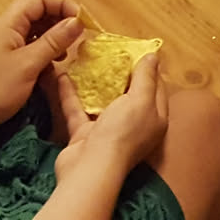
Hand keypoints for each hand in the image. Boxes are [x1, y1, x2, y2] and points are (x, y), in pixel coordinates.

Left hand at [0, 0, 83, 143]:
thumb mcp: (29, 65)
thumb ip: (54, 41)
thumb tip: (78, 22)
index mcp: (9, 23)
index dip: (63, 4)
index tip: (81, 22)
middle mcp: (8, 28)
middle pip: (39, 10)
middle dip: (61, 19)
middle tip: (78, 36)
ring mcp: (8, 44)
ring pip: (38, 28)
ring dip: (56, 36)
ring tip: (67, 52)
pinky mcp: (10, 60)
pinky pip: (33, 45)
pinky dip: (47, 51)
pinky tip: (54, 65)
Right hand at [53, 50, 169, 186]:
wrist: (90, 169)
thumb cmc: (121, 133)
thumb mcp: (140, 100)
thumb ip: (146, 78)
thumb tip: (154, 56)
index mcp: (155, 118)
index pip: (156, 88)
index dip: (149, 68)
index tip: (138, 50)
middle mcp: (134, 125)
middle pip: (129, 94)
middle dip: (121, 73)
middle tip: (111, 52)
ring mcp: (108, 131)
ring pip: (102, 102)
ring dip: (94, 83)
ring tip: (87, 60)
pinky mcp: (85, 135)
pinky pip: (78, 111)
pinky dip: (70, 95)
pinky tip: (62, 76)